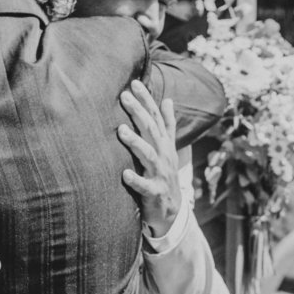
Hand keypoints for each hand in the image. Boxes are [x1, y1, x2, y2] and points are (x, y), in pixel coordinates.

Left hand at [118, 80, 180, 237]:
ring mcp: (160, 174)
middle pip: (152, 130)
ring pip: (148, 155)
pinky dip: (135, 180)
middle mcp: (163, 155)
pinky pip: (144, 186)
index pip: (156, 117)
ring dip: (136, 142)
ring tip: (121, 131)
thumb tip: (169, 100)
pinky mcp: (154, 193)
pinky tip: (125, 174)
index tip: (134, 83)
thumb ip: (167, 124)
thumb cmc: (163, 174)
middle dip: (138, 113)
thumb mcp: (168, 148)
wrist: (171, 209)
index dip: (146, 100)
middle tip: (124, 97)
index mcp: (164, 143)